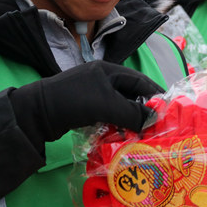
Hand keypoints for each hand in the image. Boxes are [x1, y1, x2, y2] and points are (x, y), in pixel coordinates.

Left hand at [9, 61, 163, 145]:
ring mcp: (92, 93)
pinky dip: (116, 124)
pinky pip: (108, 115)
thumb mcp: (106, 105)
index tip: (169, 111)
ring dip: (130, 120)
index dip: (156, 96)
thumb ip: (132, 112)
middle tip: (156, 127)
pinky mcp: (84, 107)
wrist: (37, 112)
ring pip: (120, 106)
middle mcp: (102, 78)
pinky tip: (122, 136)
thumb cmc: (73, 101)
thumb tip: (154, 120)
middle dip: (143, 110)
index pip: (141, 81)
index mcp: (109, 70)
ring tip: (142, 135)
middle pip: (131, 94)